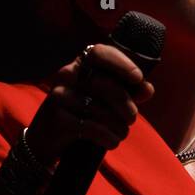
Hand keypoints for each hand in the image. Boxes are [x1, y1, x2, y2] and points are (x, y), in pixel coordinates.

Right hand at [26, 43, 154, 164]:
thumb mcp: (104, 101)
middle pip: (105, 84)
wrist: (46, 139)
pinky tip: (111, 142)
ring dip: (118, 126)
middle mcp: (66, 75)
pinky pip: (91, 127)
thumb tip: (148, 89)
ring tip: (121, 133)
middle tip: (132, 118)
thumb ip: (127, 92)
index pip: (98, 52)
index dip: (121, 63)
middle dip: (125, 104)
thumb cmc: (81, 114)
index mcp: (80, 65)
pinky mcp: (57, 119)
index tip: (137, 78)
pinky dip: (107, 137)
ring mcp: (59, 96)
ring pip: (100, 109)